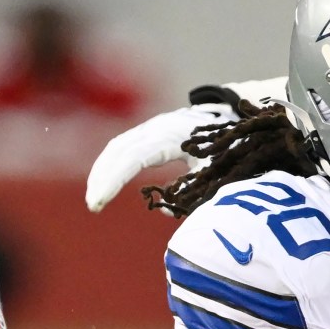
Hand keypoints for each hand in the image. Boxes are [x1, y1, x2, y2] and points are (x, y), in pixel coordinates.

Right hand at [84, 100, 238, 212]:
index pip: (134, 157)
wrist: (235, 118)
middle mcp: (157, 128)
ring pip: (116, 147)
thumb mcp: (217, 170)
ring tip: (95, 199)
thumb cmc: (229, 147)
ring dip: (102, 172)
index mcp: (173, 136)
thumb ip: (193, 191)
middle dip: (102, 178)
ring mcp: (152, 127)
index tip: (100, 201)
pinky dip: (110, 165)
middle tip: (93, 206)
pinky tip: (104, 183)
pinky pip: (123, 146)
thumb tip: (166, 210)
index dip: (115, 180)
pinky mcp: (150, 132)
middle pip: (118, 150)